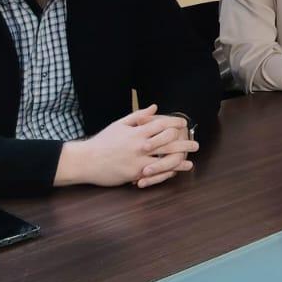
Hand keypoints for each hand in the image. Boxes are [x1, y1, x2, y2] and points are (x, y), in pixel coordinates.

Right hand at [55, 105, 198, 188]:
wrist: (86, 160)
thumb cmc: (103, 141)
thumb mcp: (119, 124)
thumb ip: (139, 116)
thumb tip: (155, 107)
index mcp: (137, 131)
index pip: (162, 124)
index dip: (175, 124)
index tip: (184, 124)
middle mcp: (140, 145)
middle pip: (168, 141)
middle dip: (184, 142)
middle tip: (195, 143)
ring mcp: (138, 160)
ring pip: (164, 159)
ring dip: (180, 159)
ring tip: (191, 159)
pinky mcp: (134, 174)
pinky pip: (155, 173)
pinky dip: (167, 172)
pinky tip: (176, 172)